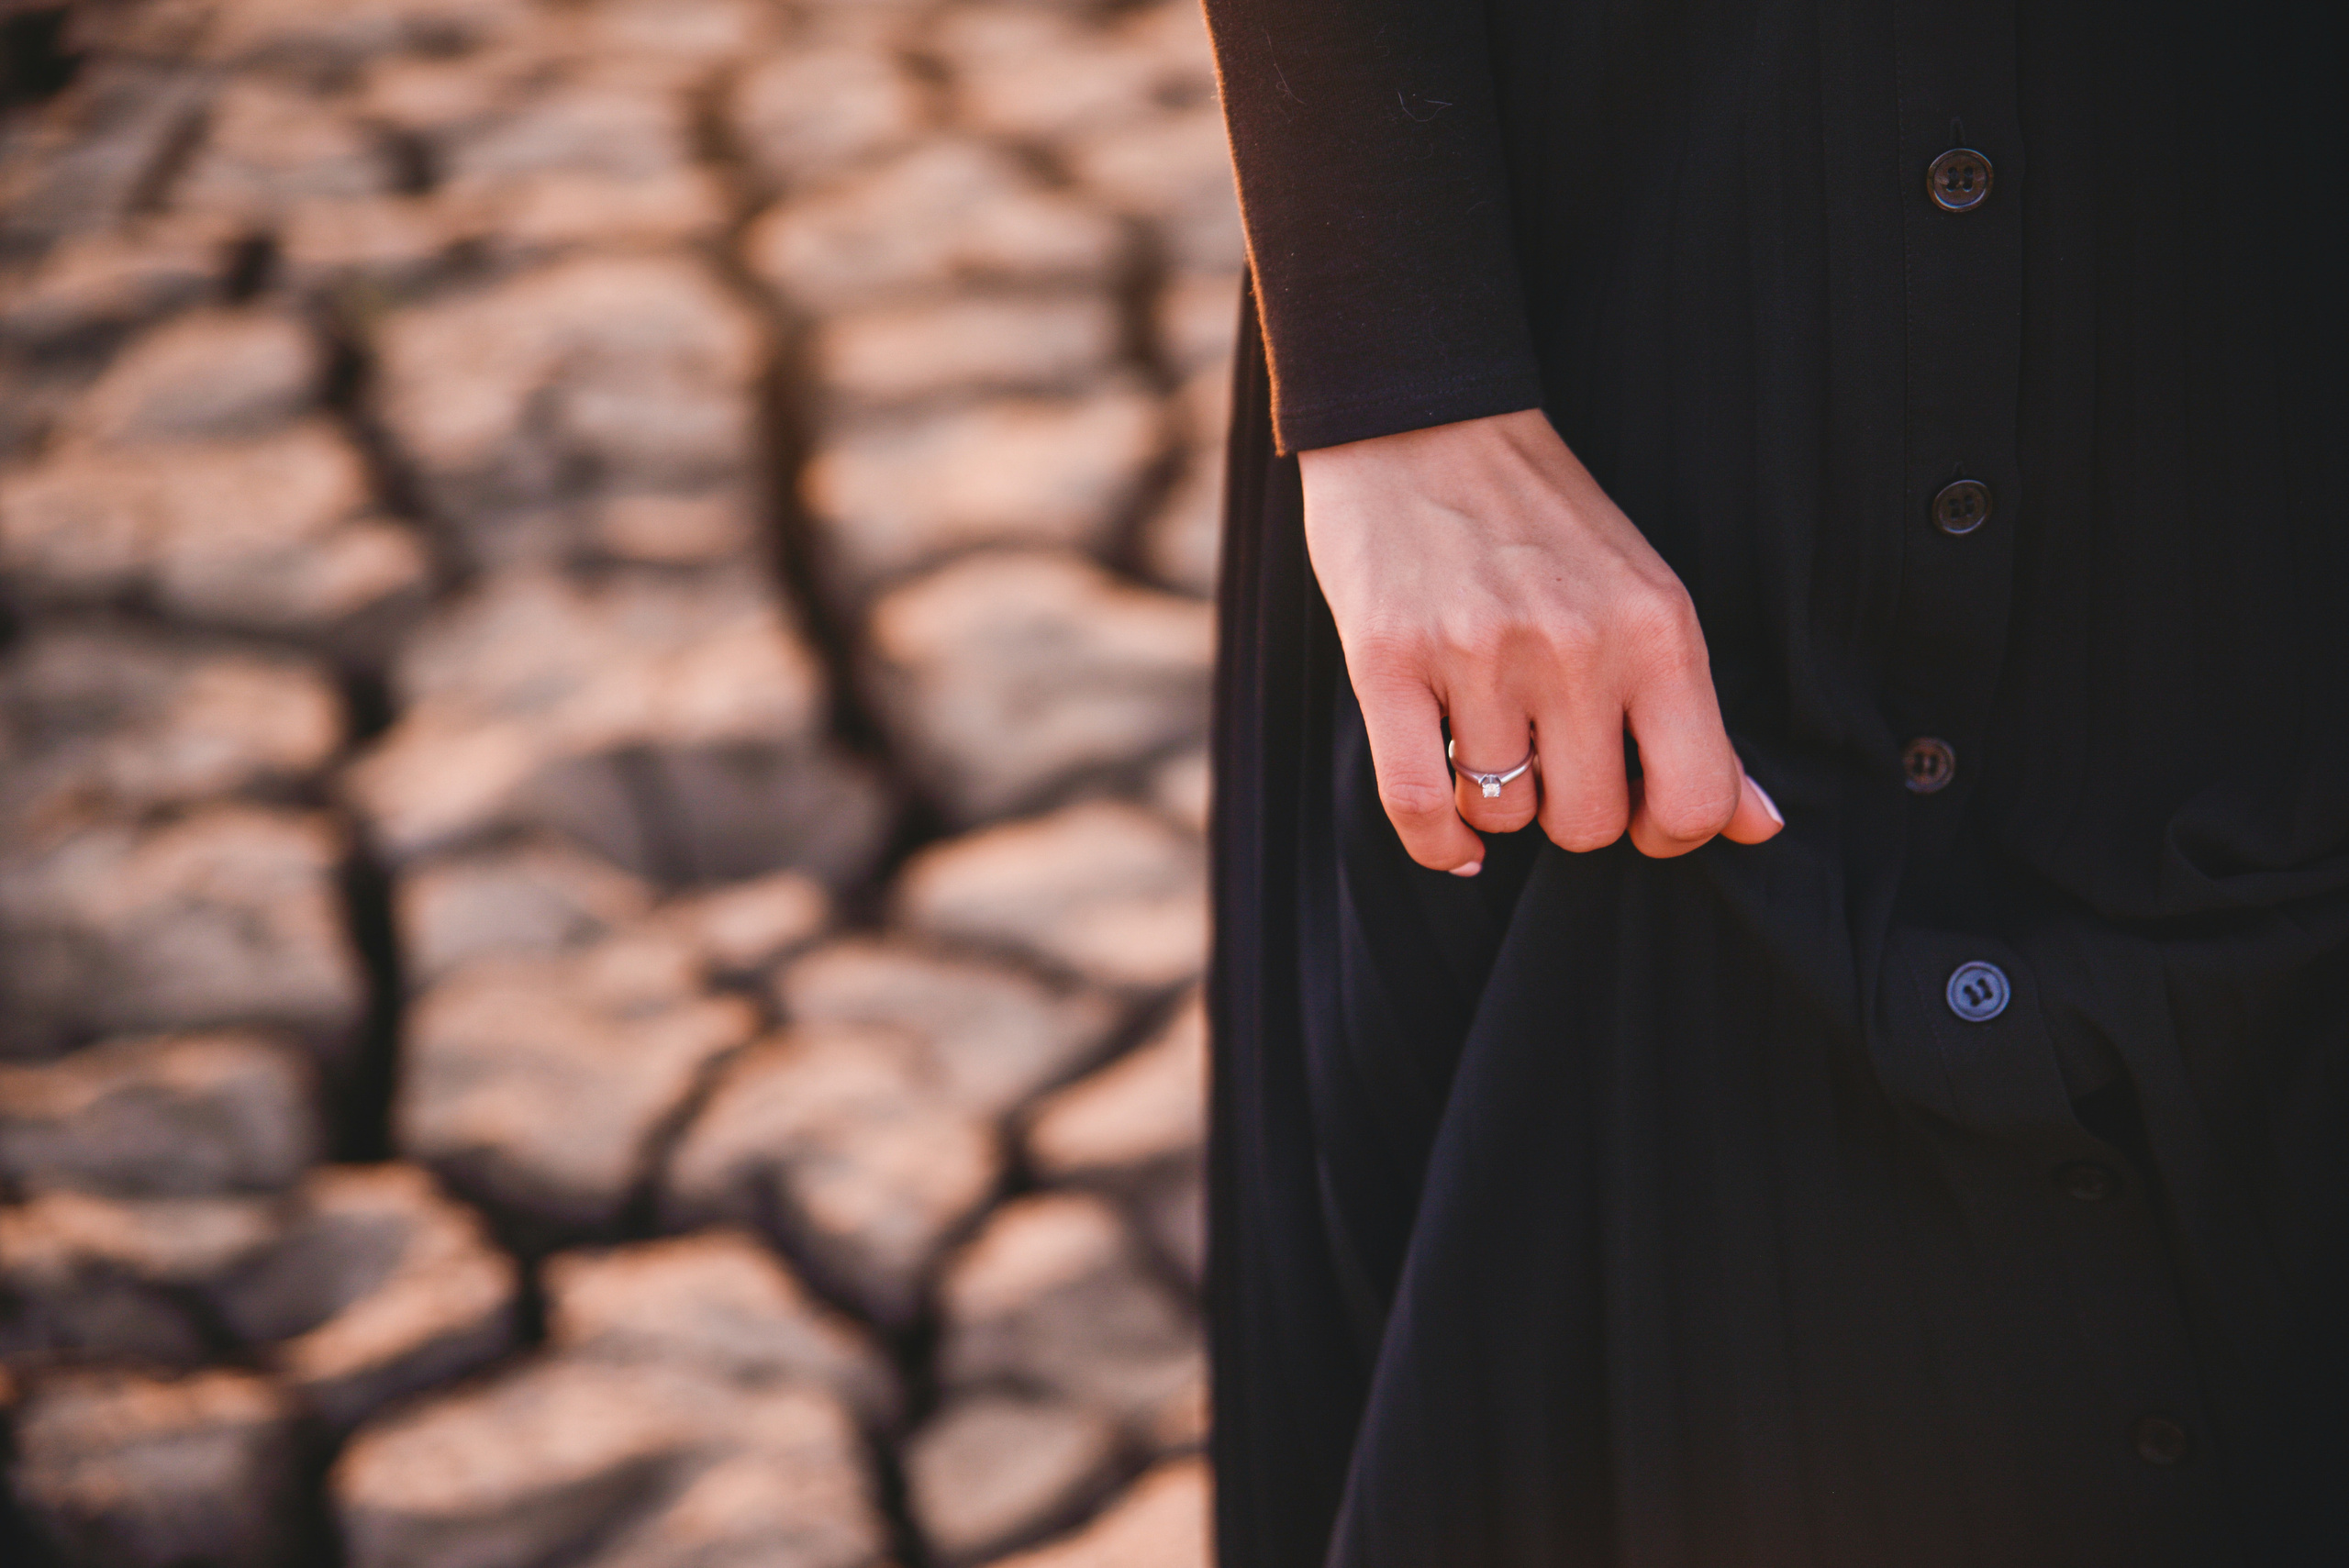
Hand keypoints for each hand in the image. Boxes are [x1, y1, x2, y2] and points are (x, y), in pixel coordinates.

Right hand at [1298, 408, 1782, 872]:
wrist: (1423, 424)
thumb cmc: (1541, 523)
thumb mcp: (1645, 600)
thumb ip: (1697, 717)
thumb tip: (1761, 829)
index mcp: (1657, 629)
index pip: (1697, 799)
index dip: (1667, 831)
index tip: (1633, 804)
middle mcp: (1577, 645)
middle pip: (1589, 822)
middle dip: (1567, 811)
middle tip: (1549, 762)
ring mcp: (1480, 654)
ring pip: (1503, 815)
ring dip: (1495, 800)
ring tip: (1489, 742)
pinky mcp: (1389, 660)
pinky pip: (1417, 804)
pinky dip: (1436, 838)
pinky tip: (1448, 828)